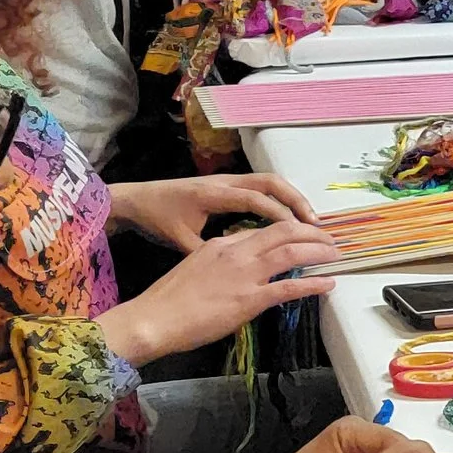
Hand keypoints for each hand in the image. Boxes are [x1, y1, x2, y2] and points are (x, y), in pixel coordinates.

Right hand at [98, 221, 338, 365]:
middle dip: (311, 232)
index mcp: (222, 243)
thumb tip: (238, 268)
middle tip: (329, 239)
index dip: (289, 229)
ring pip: (292, 251)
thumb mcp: (196, 268)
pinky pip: (290, 286)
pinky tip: (328, 283)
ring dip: (319, 251)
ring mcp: (245, 274)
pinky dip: (314, 283)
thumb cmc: (169, 300)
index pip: (263, 229)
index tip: (304, 234)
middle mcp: (236, 252)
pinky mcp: (250, 299)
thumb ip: (220, 263)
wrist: (155, 318)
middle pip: (284, 231)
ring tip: (336, 254)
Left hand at [109, 172, 318, 254]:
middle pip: (270, 182)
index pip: (256, 199)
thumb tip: (236, 272)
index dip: (280, 214)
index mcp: (213, 195)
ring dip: (290, 198)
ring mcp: (225, 180)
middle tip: (316, 224)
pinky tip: (286, 218)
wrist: (135, 200)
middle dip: (296, 201)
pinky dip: (277, 199)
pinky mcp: (224, 184)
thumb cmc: (157, 219)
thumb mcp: (180, 242)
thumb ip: (209, 252)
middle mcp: (223, 182)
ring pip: (267, 181)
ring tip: (308, 220)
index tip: (302, 231)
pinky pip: (258, 187)